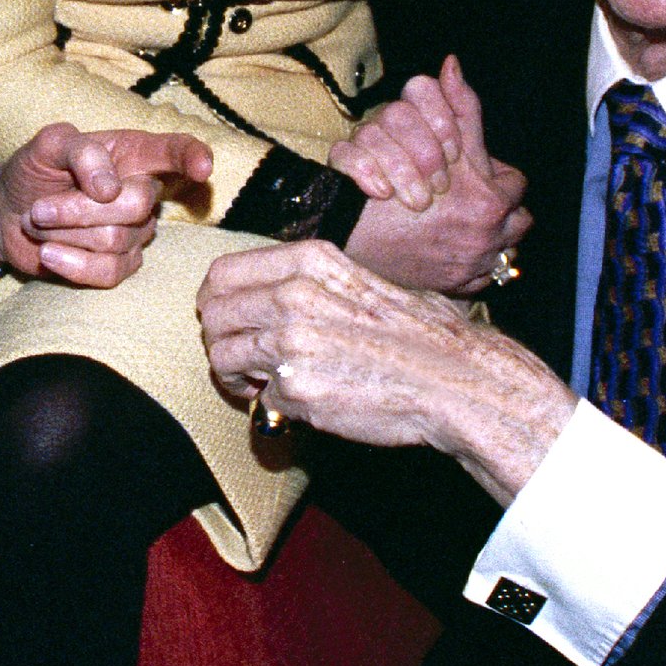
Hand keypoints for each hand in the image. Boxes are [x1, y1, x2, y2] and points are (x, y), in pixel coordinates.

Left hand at [0, 123, 214, 284]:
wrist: (7, 212)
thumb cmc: (34, 171)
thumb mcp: (47, 146)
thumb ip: (80, 150)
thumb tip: (110, 188)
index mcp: (133, 154)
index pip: (175, 151)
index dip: (193, 157)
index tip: (202, 168)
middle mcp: (142, 192)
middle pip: (138, 204)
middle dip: (80, 209)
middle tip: (39, 209)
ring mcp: (135, 232)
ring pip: (115, 239)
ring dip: (63, 233)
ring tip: (37, 223)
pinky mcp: (119, 265)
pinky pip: (109, 272)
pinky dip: (71, 263)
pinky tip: (48, 253)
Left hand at [198, 240, 573, 505]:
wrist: (454, 377)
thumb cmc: (421, 333)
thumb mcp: (362, 281)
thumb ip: (313, 284)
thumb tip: (272, 297)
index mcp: (309, 262)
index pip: (222, 273)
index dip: (216, 301)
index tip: (228, 319)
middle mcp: (292, 296)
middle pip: (211, 314)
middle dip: (218, 339)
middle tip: (238, 358)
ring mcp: (290, 342)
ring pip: (221, 356)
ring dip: (234, 375)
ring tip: (259, 385)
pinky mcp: (295, 388)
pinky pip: (258, 397)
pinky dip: (269, 404)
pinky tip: (296, 402)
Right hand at [328, 62, 473, 206]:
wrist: (393, 244)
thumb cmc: (441, 201)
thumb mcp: (465, 159)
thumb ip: (466, 114)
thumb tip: (452, 61)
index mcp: (416, 116)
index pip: (421, 88)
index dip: (440, 119)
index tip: (454, 155)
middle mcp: (387, 125)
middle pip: (398, 113)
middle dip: (424, 153)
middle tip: (440, 189)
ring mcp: (361, 147)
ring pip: (370, 132)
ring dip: (401, 170)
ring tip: (419, 204)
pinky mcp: (339, 169)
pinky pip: (343, 154)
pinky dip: (365, 173)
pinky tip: (382, 194)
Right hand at [337, 60, 531, 295]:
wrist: (345, 234)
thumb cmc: (385, 182)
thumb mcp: (425, 137)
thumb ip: (453, 106)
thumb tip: (453, 64)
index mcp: (489, 202)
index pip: (516, 183)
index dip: (497, 173)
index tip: (478, 173)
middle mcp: (487, 238)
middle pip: (519, 222)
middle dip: (503, 212)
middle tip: (480, 207)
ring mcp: (472, 268)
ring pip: (507, 253)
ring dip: (494, 241)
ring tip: (467, 230)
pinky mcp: (454, 288)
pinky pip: (482, 281)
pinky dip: (473, 269)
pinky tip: (450, 250)